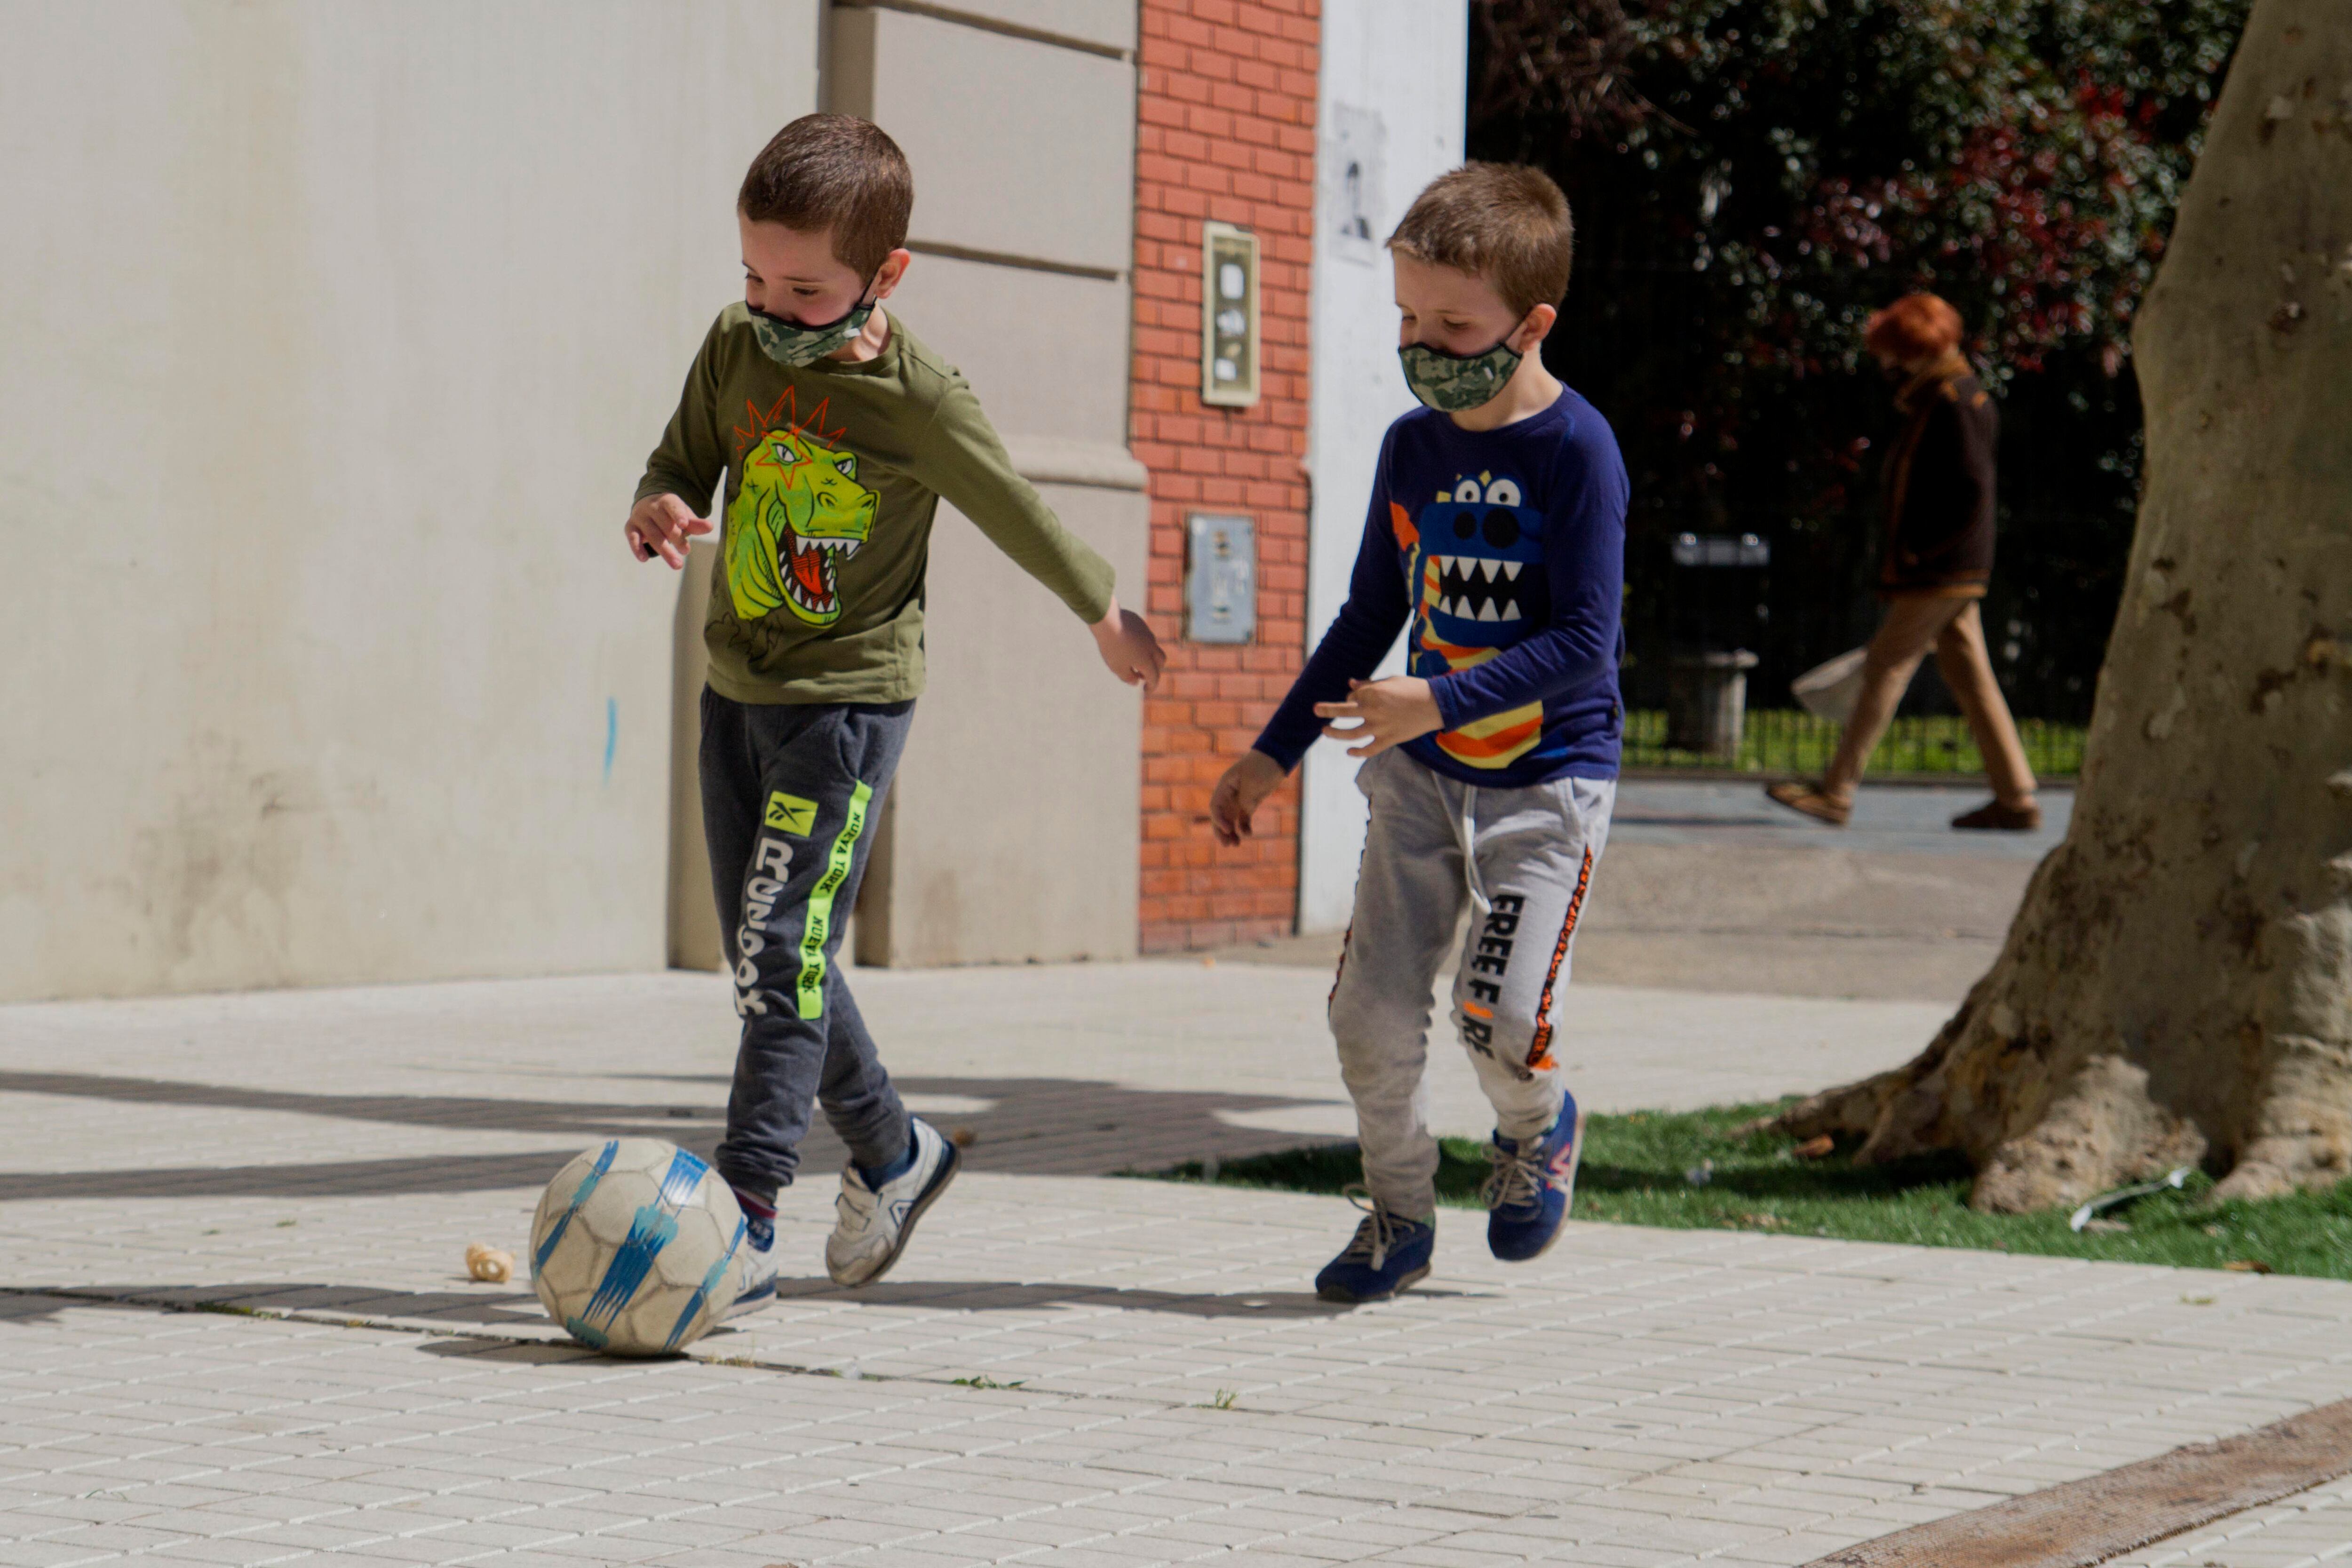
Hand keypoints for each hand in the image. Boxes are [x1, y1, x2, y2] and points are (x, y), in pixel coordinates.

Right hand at [625, 493, 713, 568]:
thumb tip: (710, 526)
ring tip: (677, 565)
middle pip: (665, 525)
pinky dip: (637, 548)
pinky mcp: (630, 527)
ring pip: (652, 535)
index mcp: (667, 500)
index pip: (673, 506)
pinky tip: (644, 559)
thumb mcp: (684, 517)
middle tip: (686, 551)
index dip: (678, 515)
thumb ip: (695, 524)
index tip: (684, 525)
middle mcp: (651, 507)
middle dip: (677, 539)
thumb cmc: (671, 514)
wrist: (648, 507)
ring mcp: (639, 517)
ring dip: (665, 551)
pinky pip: (633, 538)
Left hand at [1091, 596, 1166, 688]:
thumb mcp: (1117, 667)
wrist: (1108, 620)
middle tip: (1142, 674)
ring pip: (1153, 647)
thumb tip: (1136, 682)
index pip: (1154, 677)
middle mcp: (1151, 647)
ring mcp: (1147, 634)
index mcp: (1147, 661)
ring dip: (1147, 655)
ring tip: (1132, 658)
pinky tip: (1127, 643)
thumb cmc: (1112, 647)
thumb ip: (1127, 677)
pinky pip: (1145, 636)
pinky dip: (1141, 643)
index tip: (1145, 690)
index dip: (1151, 686)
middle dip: (1155, 669)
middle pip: (1161, 661)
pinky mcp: (1141, 624)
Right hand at [1209, 750, 1285, 846]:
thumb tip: (1240, 819)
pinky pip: (1243, 819)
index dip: (1219, 819)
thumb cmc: (1262, 767)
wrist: (1277, 759)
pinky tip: (1248, 834)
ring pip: (1231, 820)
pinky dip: (1244, 827)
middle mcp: (1229, 794)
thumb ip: (1244, 800)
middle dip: (1221, 831)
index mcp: (1225, 786)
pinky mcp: (1250, 803)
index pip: (1216, 806)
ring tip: (1235, 844)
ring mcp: (1239, 799)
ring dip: (1231, 833)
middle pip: (1221, 816)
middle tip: (1226, 844)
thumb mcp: (1252, 783)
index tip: (1228, 829)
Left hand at [1314, 676, 1443, 757]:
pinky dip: (1357, 752)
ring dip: (1334, 733)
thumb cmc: (1413, 688)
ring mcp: (1380, 727)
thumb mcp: (1390, 680)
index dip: (1351, 696)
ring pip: (1350, 734)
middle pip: (1343, 712)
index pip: (1351, 696)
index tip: (1355, 698)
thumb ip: (1369, 684)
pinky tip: (1348, 751)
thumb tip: (1350, 684)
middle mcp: (1373, 710)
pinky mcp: (1388, 740)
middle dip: (1326, 710)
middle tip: (1315, 710)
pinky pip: (1368, 749)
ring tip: (1324, 731)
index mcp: (1373, 693)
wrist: (1437, 704)